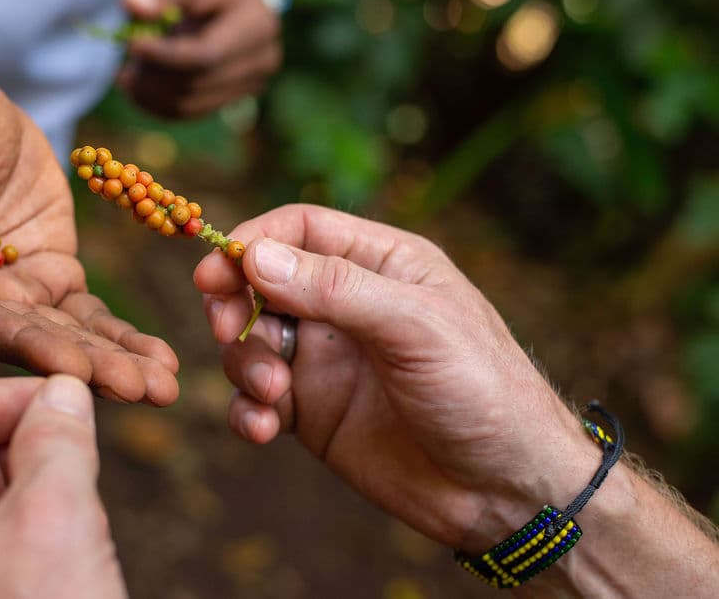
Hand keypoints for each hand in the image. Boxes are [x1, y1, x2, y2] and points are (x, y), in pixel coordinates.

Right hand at [0, 72, 178, 404]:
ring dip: (116, 362)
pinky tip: (161, 358)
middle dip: (92, 368)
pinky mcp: (51, 277)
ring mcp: (14, 294)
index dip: (34, 349)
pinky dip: (121, 335)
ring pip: (68, 336)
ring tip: (166, 386)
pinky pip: (88, 314)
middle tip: (147, 391)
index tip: (81, 372)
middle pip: (34, 343)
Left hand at [117, 0, 281, 118]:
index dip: (164, 56)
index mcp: (258, 24)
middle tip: (126, 48)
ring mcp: (252, 84)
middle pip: (195, 84)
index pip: (206, 55)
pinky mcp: (234, 98)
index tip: (131, 44)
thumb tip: (131, 5)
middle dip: (152, 72)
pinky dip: (155, 102)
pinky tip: (136, 84)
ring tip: (128, 67)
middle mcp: (263, 60)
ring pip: (187, 105)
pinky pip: (188, 112)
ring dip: (149, 91)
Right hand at [193, 204, 601, 549]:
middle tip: (226, 329)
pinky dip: (246, 411)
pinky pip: (257, 400)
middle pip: (262, 283)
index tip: (215, 271)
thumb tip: (255, 257)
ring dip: (244, 362)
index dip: (252, 241)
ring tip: (272, 395)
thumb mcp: (416, 327)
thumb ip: (336, 289)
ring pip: (251, 341)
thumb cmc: (484, 392)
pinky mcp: (314, 413)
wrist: (507, 492)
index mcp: (381, 264)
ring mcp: (327, 360)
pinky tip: (262, 429)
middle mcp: (347, 306)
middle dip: (234, 303)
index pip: (300, 229)